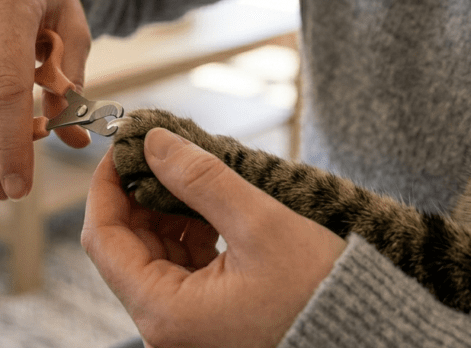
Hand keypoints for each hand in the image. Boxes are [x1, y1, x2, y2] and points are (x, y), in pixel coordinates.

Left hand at [82, 129, 346, 347]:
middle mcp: (165, 326)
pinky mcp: (206, 320)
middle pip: (125, 247)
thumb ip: (201, 179)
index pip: (103, 240)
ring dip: (164, 210)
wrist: (367, 335)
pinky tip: (209, 204)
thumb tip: (153, 142)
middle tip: (160, 149)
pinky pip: (179, 268)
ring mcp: (184, 326)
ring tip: (190, 172)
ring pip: (151, 255)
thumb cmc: (321, 294)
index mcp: (165, 312)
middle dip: (138, 193)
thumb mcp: (261, 225)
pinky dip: (187, 232)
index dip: (105, 187)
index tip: (121, 148)